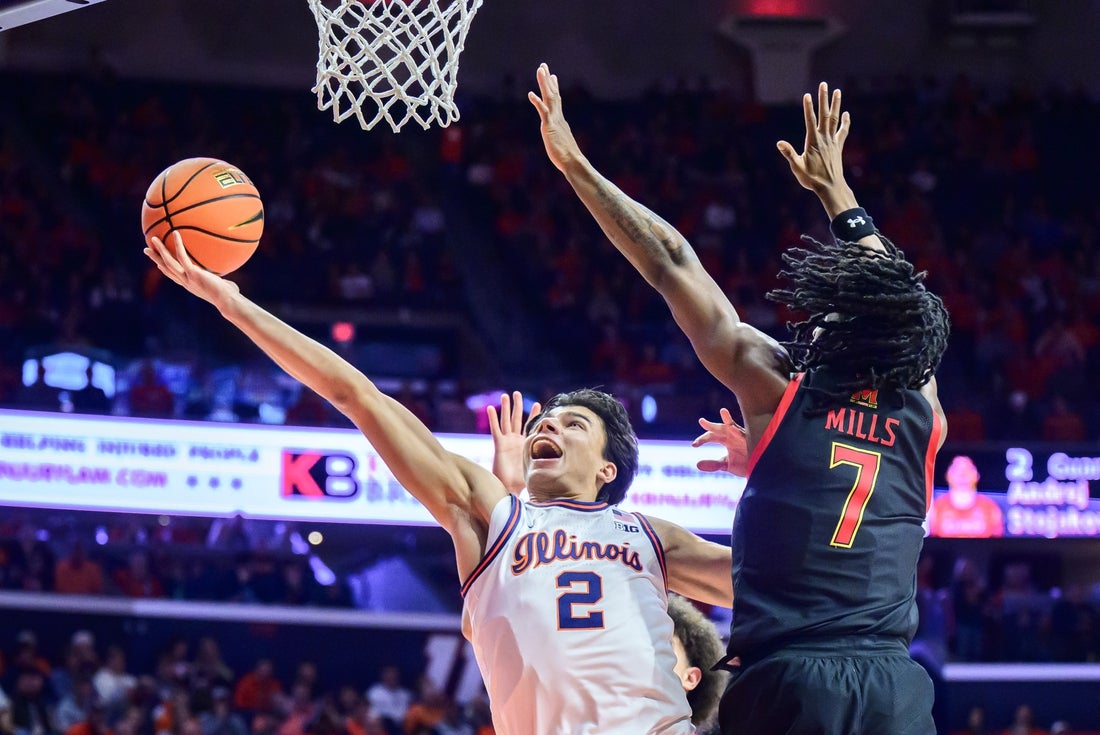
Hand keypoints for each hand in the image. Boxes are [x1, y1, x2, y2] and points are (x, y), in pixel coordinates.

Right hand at [144, 231, 239, 309]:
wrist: (227, 301)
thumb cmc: (229, 297)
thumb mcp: (224, 288)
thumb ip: (224, 284)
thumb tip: (233, 284)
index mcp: (191, 285)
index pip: (175, 277)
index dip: (165, 270)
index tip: (158, 264)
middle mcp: (186, 282)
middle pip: (166, 269)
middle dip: (156, 259)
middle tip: (147, 249)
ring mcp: (187, 278)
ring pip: (168, 262)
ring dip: (160, 250)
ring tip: (153, 238)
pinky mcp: (192, 273)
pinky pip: (182, 256)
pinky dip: (178, 244)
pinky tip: (176, 233)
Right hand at [488, 391, 540, 494]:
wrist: (509, 488)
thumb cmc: (521, 482)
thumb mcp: (537, 468)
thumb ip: (547, 463)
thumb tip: (564, 465)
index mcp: (524, 444)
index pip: (529, 425)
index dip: (533, 415)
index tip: (538, 404)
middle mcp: (515, 440)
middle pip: (516, 418)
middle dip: (517, 406)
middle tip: (517, 393)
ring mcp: (507, 441)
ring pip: (506, 421)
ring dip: (505, 408)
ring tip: (505, 395)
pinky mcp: (499, 445)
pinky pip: (495, 430)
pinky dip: (493, 419)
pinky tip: (490, 408)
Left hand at [528, 62, 583, 172]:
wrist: (572, 162)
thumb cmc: (568, 157)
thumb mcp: (562, 143)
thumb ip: (561, 138)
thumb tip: (564, 140)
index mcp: (560, 120)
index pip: (557, 100)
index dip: (554, 87)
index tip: (553, 76)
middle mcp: (558, 117)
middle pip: (553, 94)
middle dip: (547, 79)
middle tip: (544, 66)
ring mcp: (554, 120)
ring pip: (549, 97)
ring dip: (544, 83)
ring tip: (540, 70)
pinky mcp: (549, 127)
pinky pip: (543, 111)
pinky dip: (537, 102)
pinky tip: (530, 94)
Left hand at [692, 407, 748, 476]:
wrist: (760, 470)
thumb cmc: (744, 464)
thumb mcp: (726, 465)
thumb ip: (713, 464)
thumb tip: (697, 465)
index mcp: (725, 439)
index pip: (711, 436)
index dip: (702, 439)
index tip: (693, 445)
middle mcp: (733, 435)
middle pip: (720, 428)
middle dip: (711, 425)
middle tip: (701, 421)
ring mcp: (743, 436)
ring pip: (734, 426)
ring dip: (728, 420)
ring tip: (723, 411)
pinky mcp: (752, 441)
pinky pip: (745, 435)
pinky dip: (739, 431)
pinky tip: (733, 428)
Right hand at [776, 82, 856, 213]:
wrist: (830, 187)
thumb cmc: (812, 179)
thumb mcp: (797, 167)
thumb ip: (789, 154)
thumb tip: (779, 143)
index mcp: (813, 142)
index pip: (810, 121)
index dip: (808, 108)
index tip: (807, 95)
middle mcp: (824, 139)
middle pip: (824, 115)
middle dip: (823, 99)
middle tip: (824, 85)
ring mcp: (833, 141)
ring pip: (835, 119)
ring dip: (836, 104)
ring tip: (837, 91)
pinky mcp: (838, 146)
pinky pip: (843, 131)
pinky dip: (845, 122)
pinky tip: (846, 113)